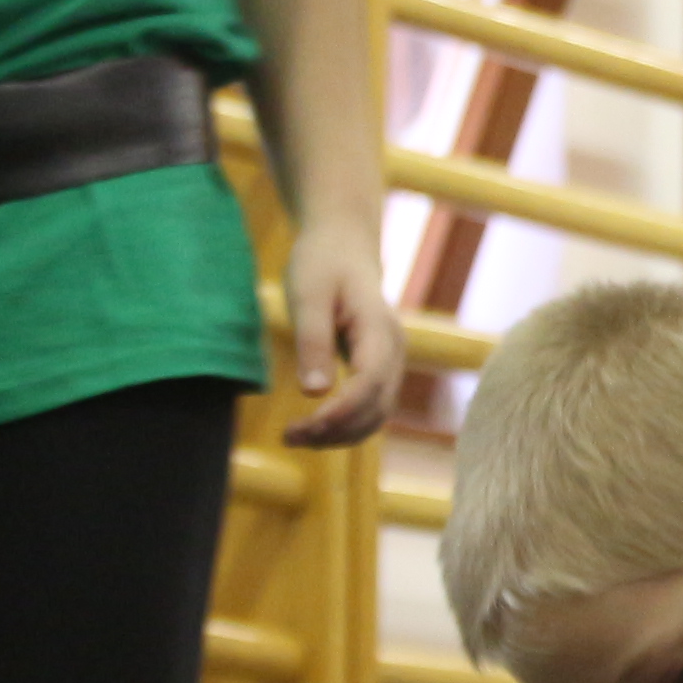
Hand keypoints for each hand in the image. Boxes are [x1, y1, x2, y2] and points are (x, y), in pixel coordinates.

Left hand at [279, 212, 396, 447]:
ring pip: (376, 415)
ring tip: (293, 438)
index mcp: (379, 329)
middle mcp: (394, 351)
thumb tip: (313, 393)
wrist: (344, 244)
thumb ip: (313, 341)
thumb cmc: (322, 263)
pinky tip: (312, 428)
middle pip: (376, 407)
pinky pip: (369, 408)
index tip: (305, 425)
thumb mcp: (308, 294)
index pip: (370, 382)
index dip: (342, 410)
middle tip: (287, 437)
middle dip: (336, 430)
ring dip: (339, 434)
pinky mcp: (379, 370)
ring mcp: (391, 362)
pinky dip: (343, 426)